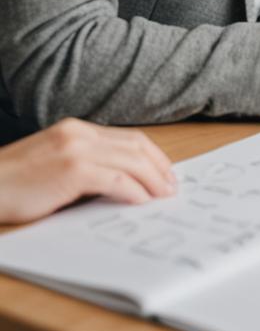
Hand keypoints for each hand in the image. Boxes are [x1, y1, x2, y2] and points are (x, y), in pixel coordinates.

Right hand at [0, 120, 176, 223]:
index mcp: (77, 129)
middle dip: (159, 166)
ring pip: (131, 160)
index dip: (152, 155)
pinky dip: (134, 190)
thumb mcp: (53, 163)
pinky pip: (115, 179)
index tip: (164, 172)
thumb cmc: (13, 183)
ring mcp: (77, 150)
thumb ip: (83, 163)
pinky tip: (142, 201)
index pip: (128, 137)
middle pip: (136, 145)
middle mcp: (80, 134)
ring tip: (163, 195)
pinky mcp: (72, 170)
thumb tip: (119, 182)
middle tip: (171, 186)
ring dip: (153, 179)